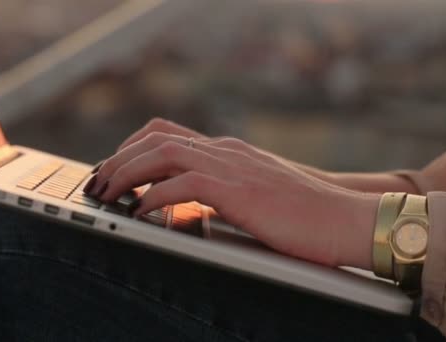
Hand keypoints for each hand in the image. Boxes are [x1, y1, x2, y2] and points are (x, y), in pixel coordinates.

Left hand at [88, 118, 379, 268]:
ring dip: (126, 171)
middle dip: (118, 157)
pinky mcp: (238, 189)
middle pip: (155, 137)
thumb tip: (187, 206)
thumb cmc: (306, 214)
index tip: (114, 168)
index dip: (133, 148)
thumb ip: (223, 193)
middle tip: (98, 181)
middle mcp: (225, 150)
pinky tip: (140, 211)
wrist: (347, 218)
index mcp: (228, 151)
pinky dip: (153, 196)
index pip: (167, 133)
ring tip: (107, 193)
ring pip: (161, 152)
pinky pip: (182, 184)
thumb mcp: (257, 195)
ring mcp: (232, 165)